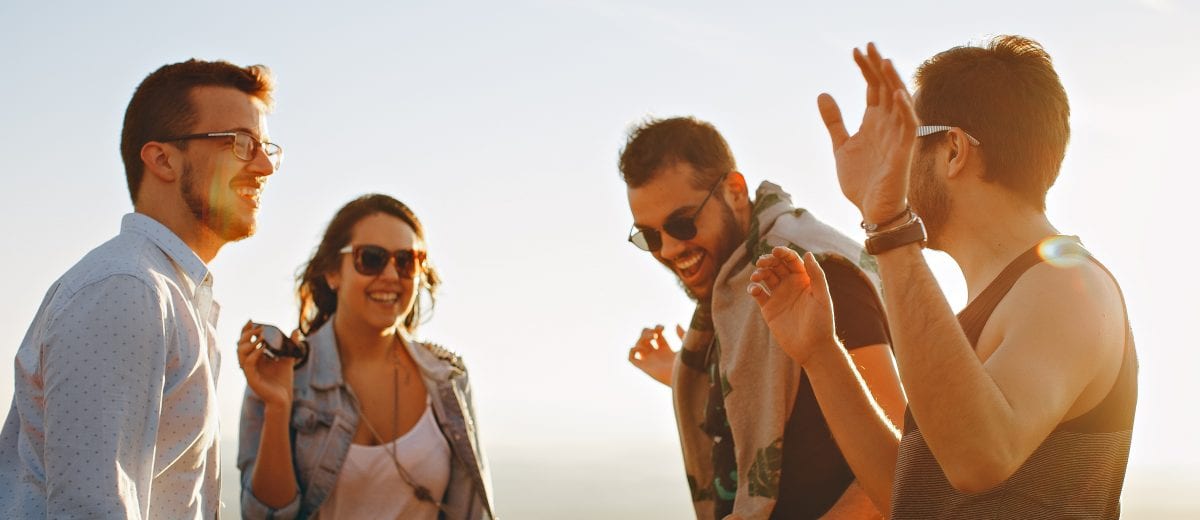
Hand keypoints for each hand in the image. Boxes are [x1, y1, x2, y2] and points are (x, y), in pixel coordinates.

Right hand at [237, 320, 295, 407]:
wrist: (283, 398)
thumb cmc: (283, 380)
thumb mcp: (288, 358)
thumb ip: (291, 345)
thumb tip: (296, 330)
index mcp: (255, 358)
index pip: (246, 341)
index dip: (246, 330)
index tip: (252, 320)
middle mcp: (249, 363)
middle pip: (240, 345)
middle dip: (247, 334)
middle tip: (259, 328)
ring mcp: (249, 371)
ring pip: (240, 354)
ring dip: (250, 343)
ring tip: (262, 336)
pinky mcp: (251, 379)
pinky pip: (247, 364)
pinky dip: (254, 355)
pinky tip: (263, 348)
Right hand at [627, 324, 684, 386]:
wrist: (685, 378)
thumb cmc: (688, 364)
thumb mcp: (686, 346)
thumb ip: (682, 335)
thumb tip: (676, 325)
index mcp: (666, 350)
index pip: (656, 335)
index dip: (657, 328)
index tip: (663, 328)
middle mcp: (656, 355)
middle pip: (645, 338)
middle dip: (647, 332)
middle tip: (656, 333)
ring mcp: (650, 361)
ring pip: (638, 345)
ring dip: (642, 338)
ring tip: (652, 338)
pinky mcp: (645, 367)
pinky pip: (631, 358)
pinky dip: (633, 350)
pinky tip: (643, 348)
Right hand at [747, 248, 837, 364]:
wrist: (812, 348)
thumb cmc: (822, 323)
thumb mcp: (822, 297)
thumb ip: (816, 275)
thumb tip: (808, 253)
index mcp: (804, 279)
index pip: (792, 260)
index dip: (783, 253)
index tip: (776, 251)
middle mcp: (790, 285)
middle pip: (776, 265)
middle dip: (768, 260)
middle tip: (762, 262)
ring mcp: (779, 296)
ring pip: (765, 277)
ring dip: (759, 272)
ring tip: (756, 276)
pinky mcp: (769, 308)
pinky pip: (758, 293)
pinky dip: (753, 288)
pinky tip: (754, 290)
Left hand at [819, 42, 918, 222]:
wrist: (872, 211)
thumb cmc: (862, 181)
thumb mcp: (841, 146)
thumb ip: (834, 121)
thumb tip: (823, 94)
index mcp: (874, 122)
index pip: (873, 88)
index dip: (866, 69)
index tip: (855, 51)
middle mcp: (888, 125)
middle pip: (886, 88)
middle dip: (878, 67)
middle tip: (868, 46)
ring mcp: (898, 137)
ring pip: (899, 103)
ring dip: (892, 82)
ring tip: (883, 61)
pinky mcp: (904, 152)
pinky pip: (909, 127)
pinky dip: (905, 110)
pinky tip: (897, 94)